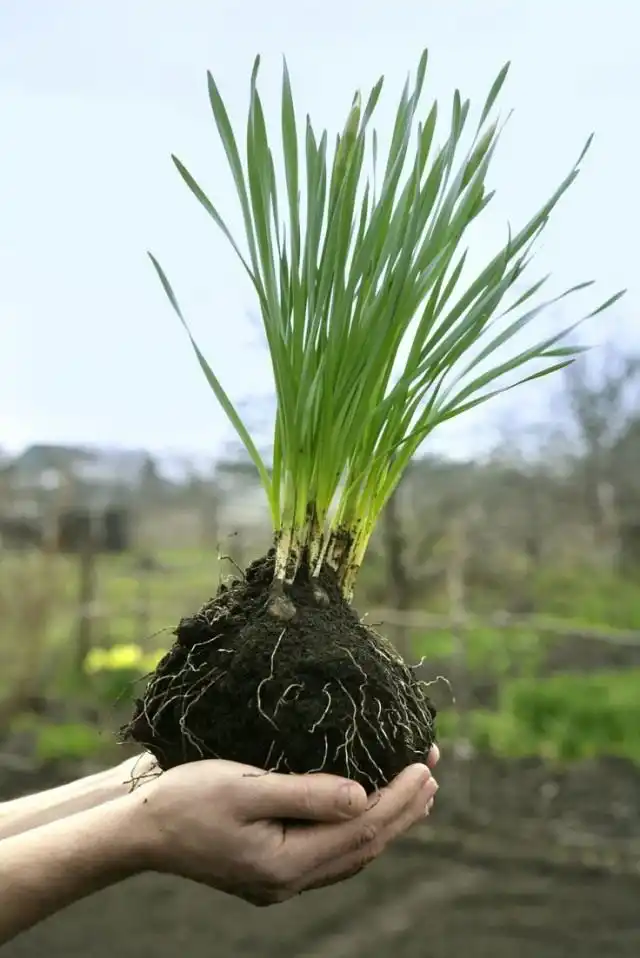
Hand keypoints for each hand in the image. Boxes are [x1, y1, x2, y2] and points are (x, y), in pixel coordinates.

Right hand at [132, 748, 438, 905]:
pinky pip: (332, 852)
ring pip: (351, 853)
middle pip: (364, 846)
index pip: (360, 831)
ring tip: (417, 791)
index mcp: (284, 863)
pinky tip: (369, 810)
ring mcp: (281, 880)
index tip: (423, 764)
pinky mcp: (273, 869)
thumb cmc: (187, 798)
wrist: (141, 830)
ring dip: (388, 821)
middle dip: (403, 809)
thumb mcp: (245, 787)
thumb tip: (365, 796)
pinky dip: (360, 830)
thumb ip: (306, 793)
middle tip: (431, 771)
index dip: (398, 798)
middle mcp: (289, 881)